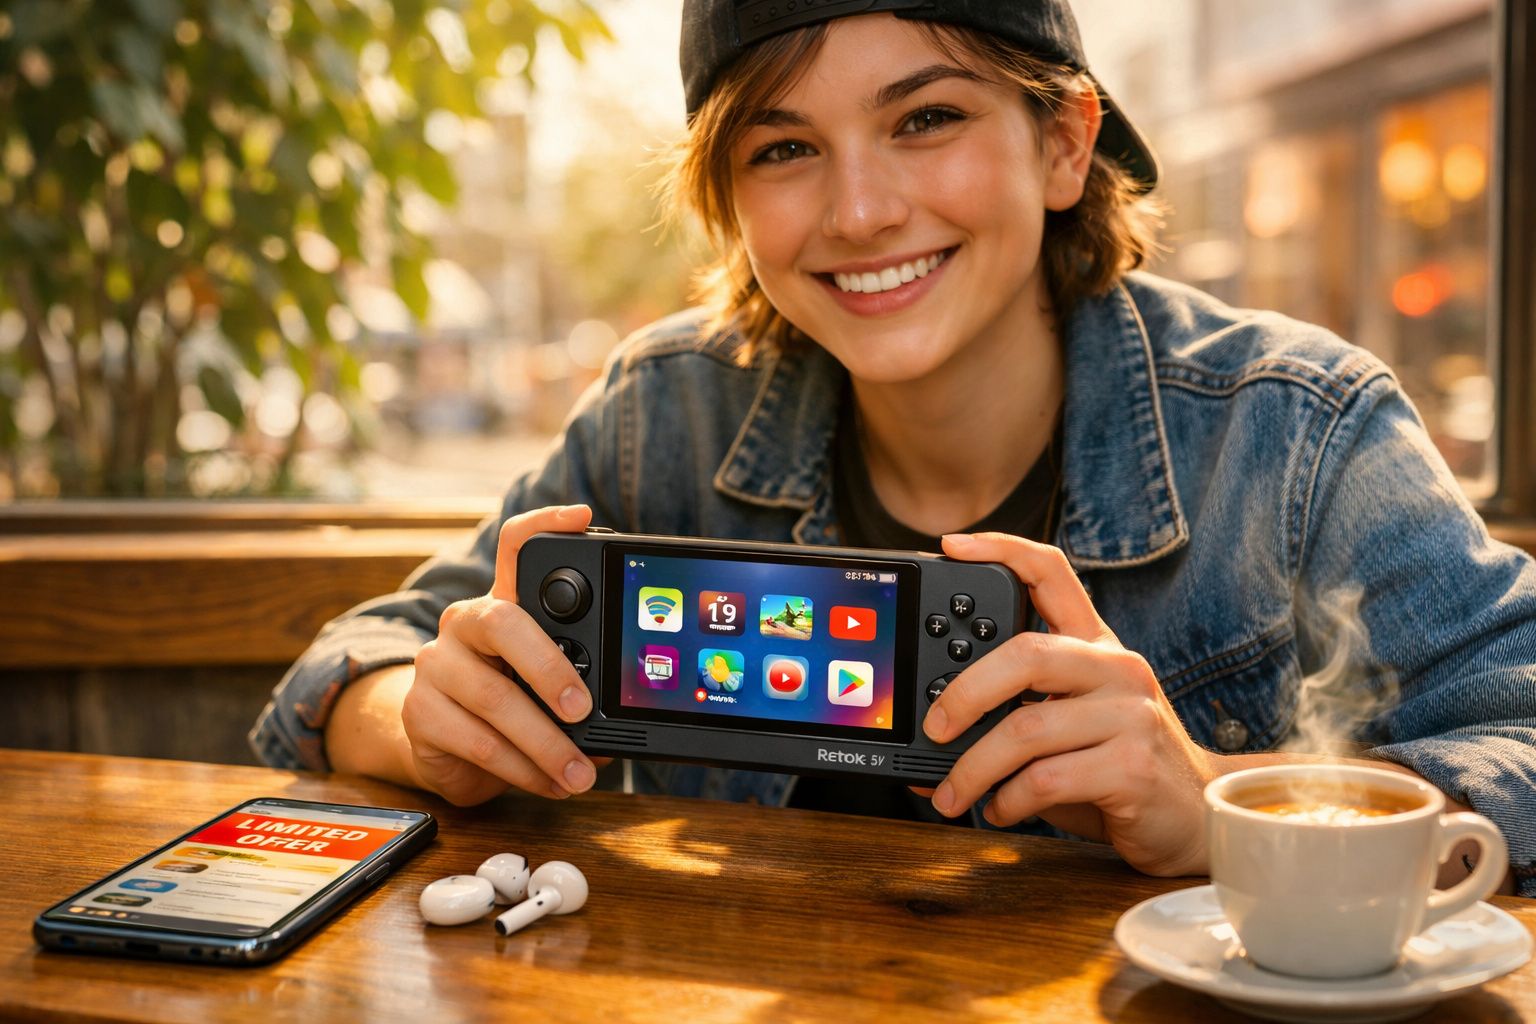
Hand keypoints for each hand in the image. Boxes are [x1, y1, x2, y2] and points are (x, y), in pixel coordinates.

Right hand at [401, 504, 610, 805]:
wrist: (445, 751)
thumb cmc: (514, 706)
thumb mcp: (549, 688)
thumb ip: (582, 682)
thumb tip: (630, 704)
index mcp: (505, 604)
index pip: (517, 546)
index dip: (546, 522)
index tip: (583, 515)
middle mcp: (466, 622)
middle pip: (504, 622)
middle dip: (550, 669)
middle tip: (584, 710)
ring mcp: (436, 664)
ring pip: (494, 698)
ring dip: (546, 745)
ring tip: (579, 775)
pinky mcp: (419, 712)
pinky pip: (477, 743)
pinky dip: (522, 771)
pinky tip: (548, 783)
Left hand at [925, 531, 1217, 876]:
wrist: (1199, 814)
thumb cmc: (1117, 766)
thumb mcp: (1069, 728)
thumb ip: (1011, 721)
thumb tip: (931, 745)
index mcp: (1096, 646)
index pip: (1051, 573)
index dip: (1001, 550)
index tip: (952, 547)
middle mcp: (1117, 668)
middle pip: (1027, 653)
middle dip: (965, 692)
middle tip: (934, 727)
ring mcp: (1131, 716)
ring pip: (1026, 729)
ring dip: (974, 769)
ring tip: (953, 793)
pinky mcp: (1133, 769)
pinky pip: (1045, 779)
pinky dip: (1008, 800)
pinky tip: (1001, 809)